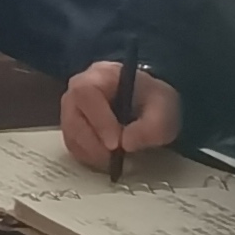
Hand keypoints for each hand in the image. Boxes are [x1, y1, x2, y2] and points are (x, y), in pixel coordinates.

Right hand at [61, 63, 182, 170]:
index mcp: (101, 74)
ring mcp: (72, 108)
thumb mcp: (164, 110)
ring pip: (70, 134)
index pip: (87, 94)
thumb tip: (126, 143)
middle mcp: (79, 88)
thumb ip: (150, 127)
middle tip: (114, 158)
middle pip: (72, 117)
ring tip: (113, 160)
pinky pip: (72, 145)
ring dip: (90, 153)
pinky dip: (87, 157)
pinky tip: (106, 159)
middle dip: (93, 143)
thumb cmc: (155, 103)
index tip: (117, 144)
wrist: (151, 107)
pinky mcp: (71, 126)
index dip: (98, 120)